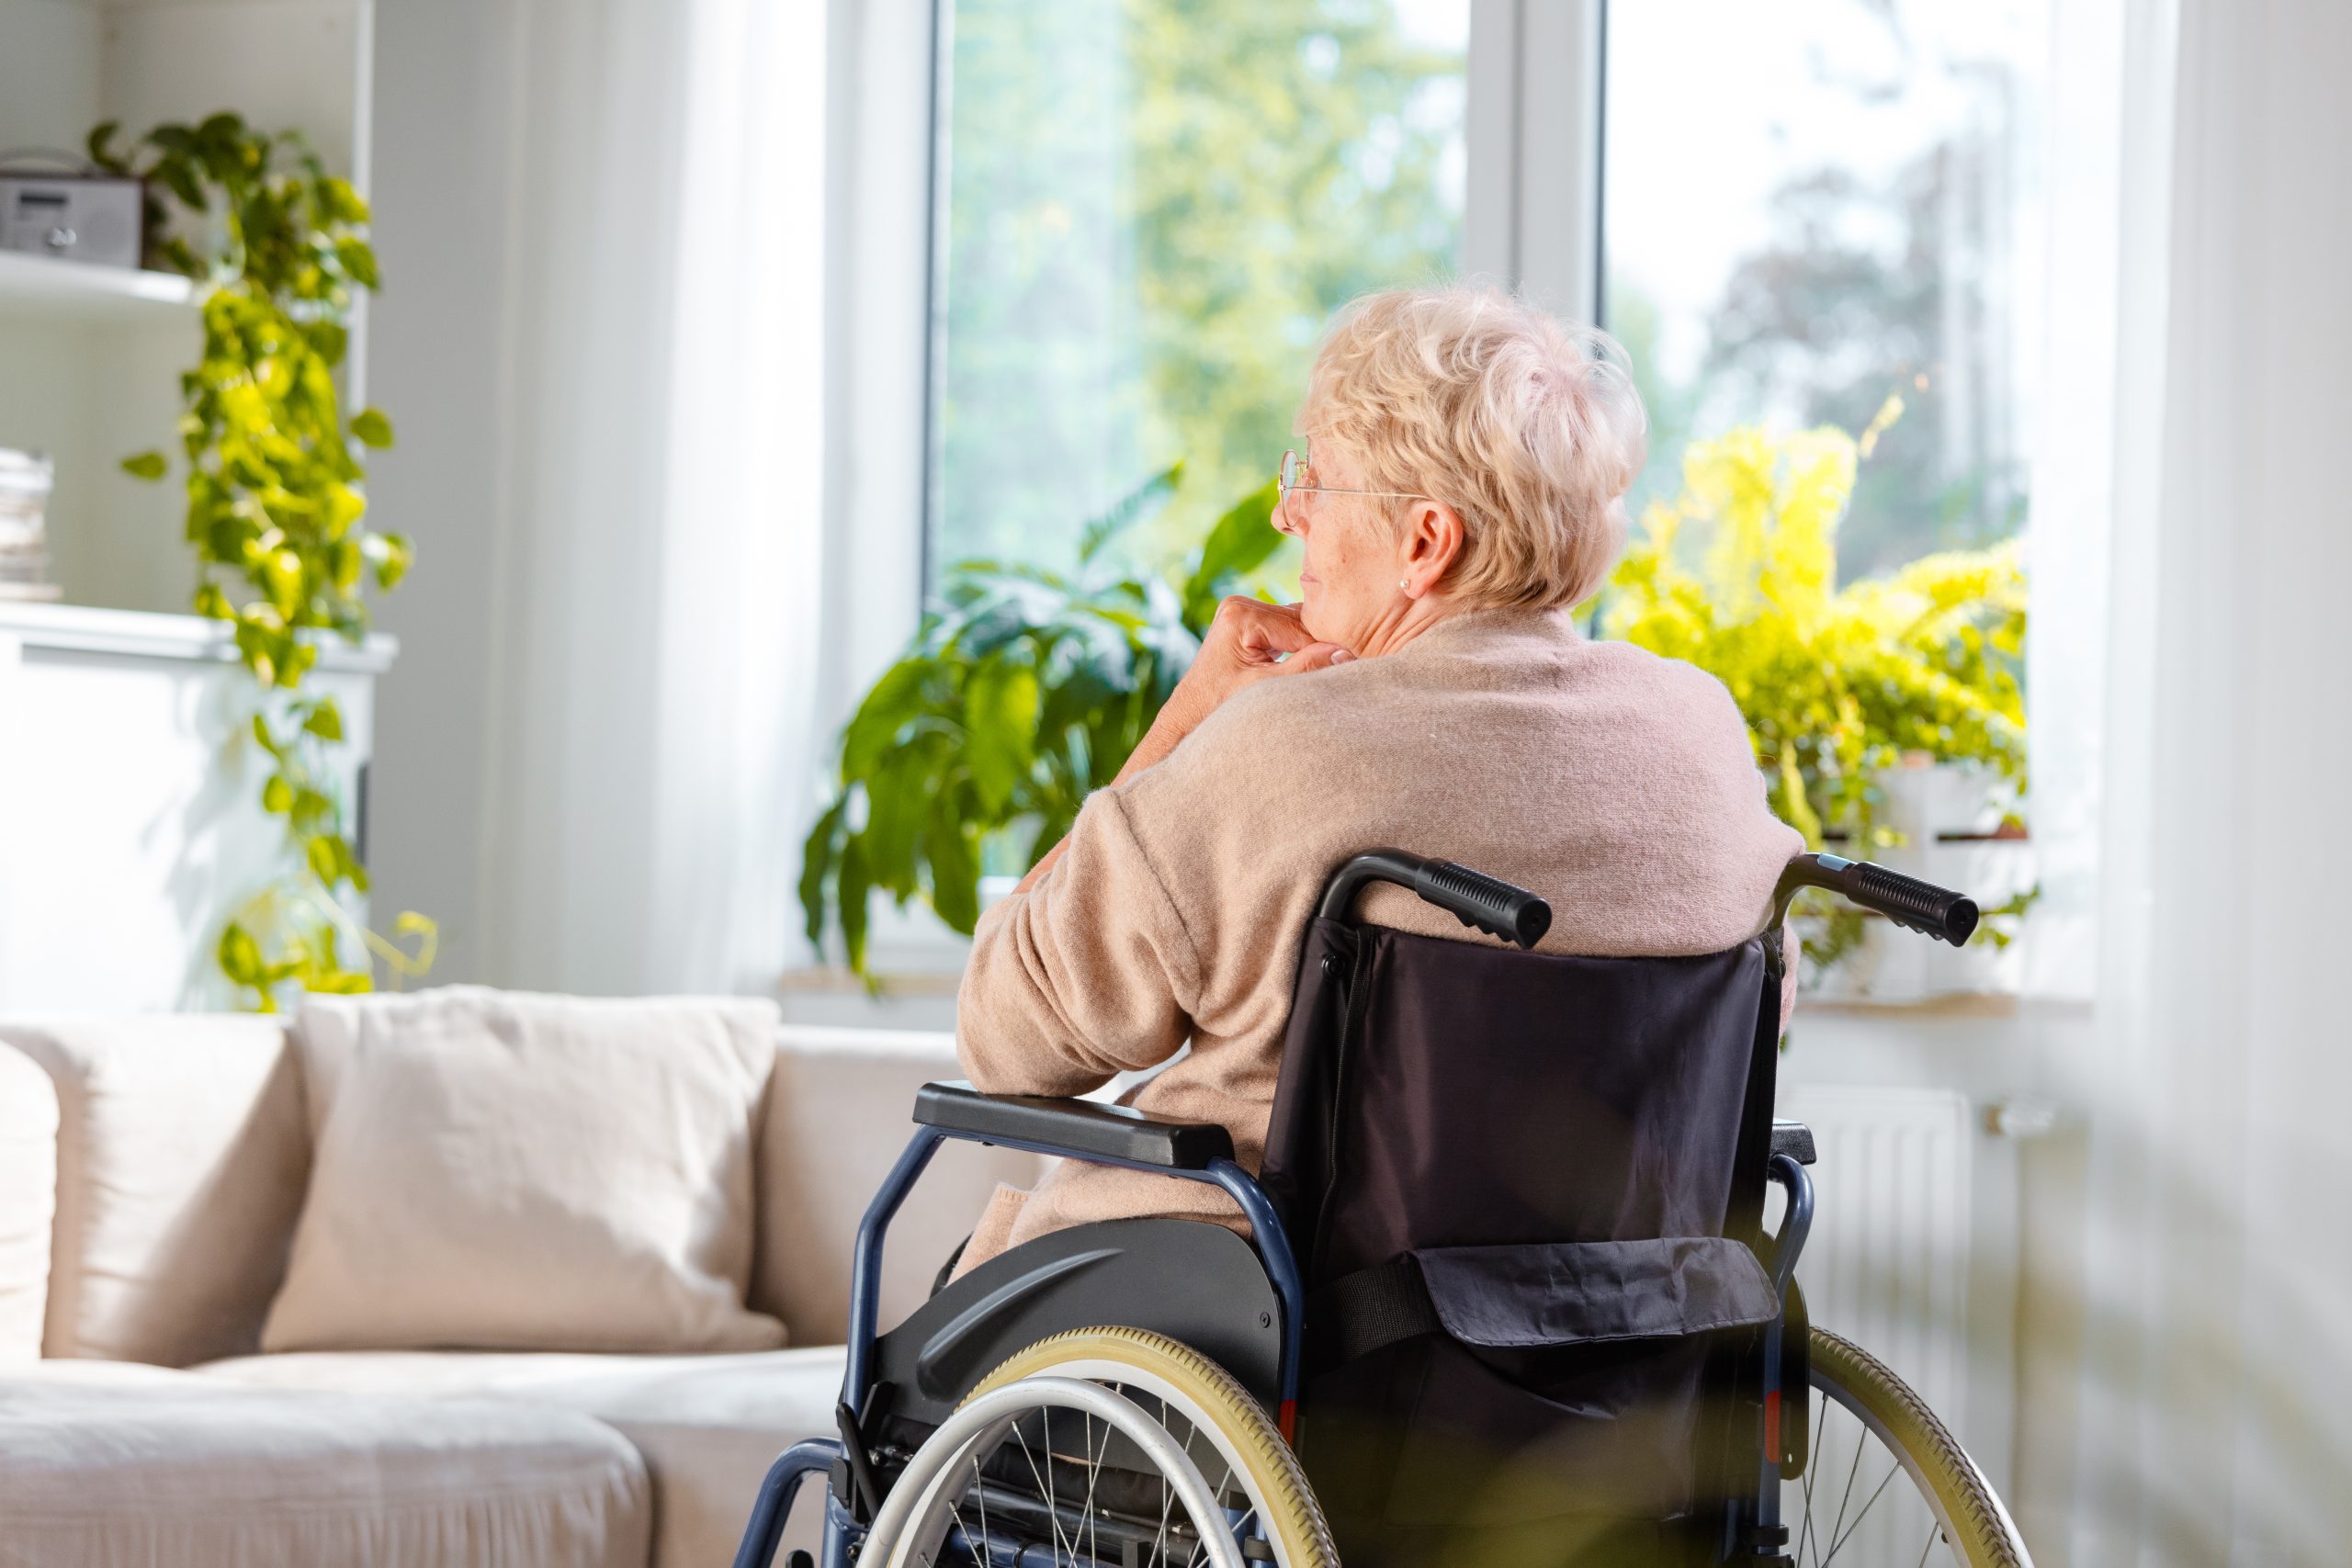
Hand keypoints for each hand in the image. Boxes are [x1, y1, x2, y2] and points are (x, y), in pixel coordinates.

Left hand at [1140, 598, 1351, 761]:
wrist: (1189, 721)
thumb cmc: (1220, 709)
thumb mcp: (1268, 689)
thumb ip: (1307, 667)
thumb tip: (1346, 652)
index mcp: (1241, 614)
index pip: (1302, 628)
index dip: (1329, 650)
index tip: (1353, 666)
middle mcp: (1240, 605)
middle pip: (1300, 623)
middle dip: (1320, 647)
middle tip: (1347, 668)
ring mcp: (1241, 612)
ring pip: (1296, 627)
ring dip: (1312, 648)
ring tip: (1331, 669)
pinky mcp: (1245, 624)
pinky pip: (1285, 632)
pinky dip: (1299, 648)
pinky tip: (1313, 665)